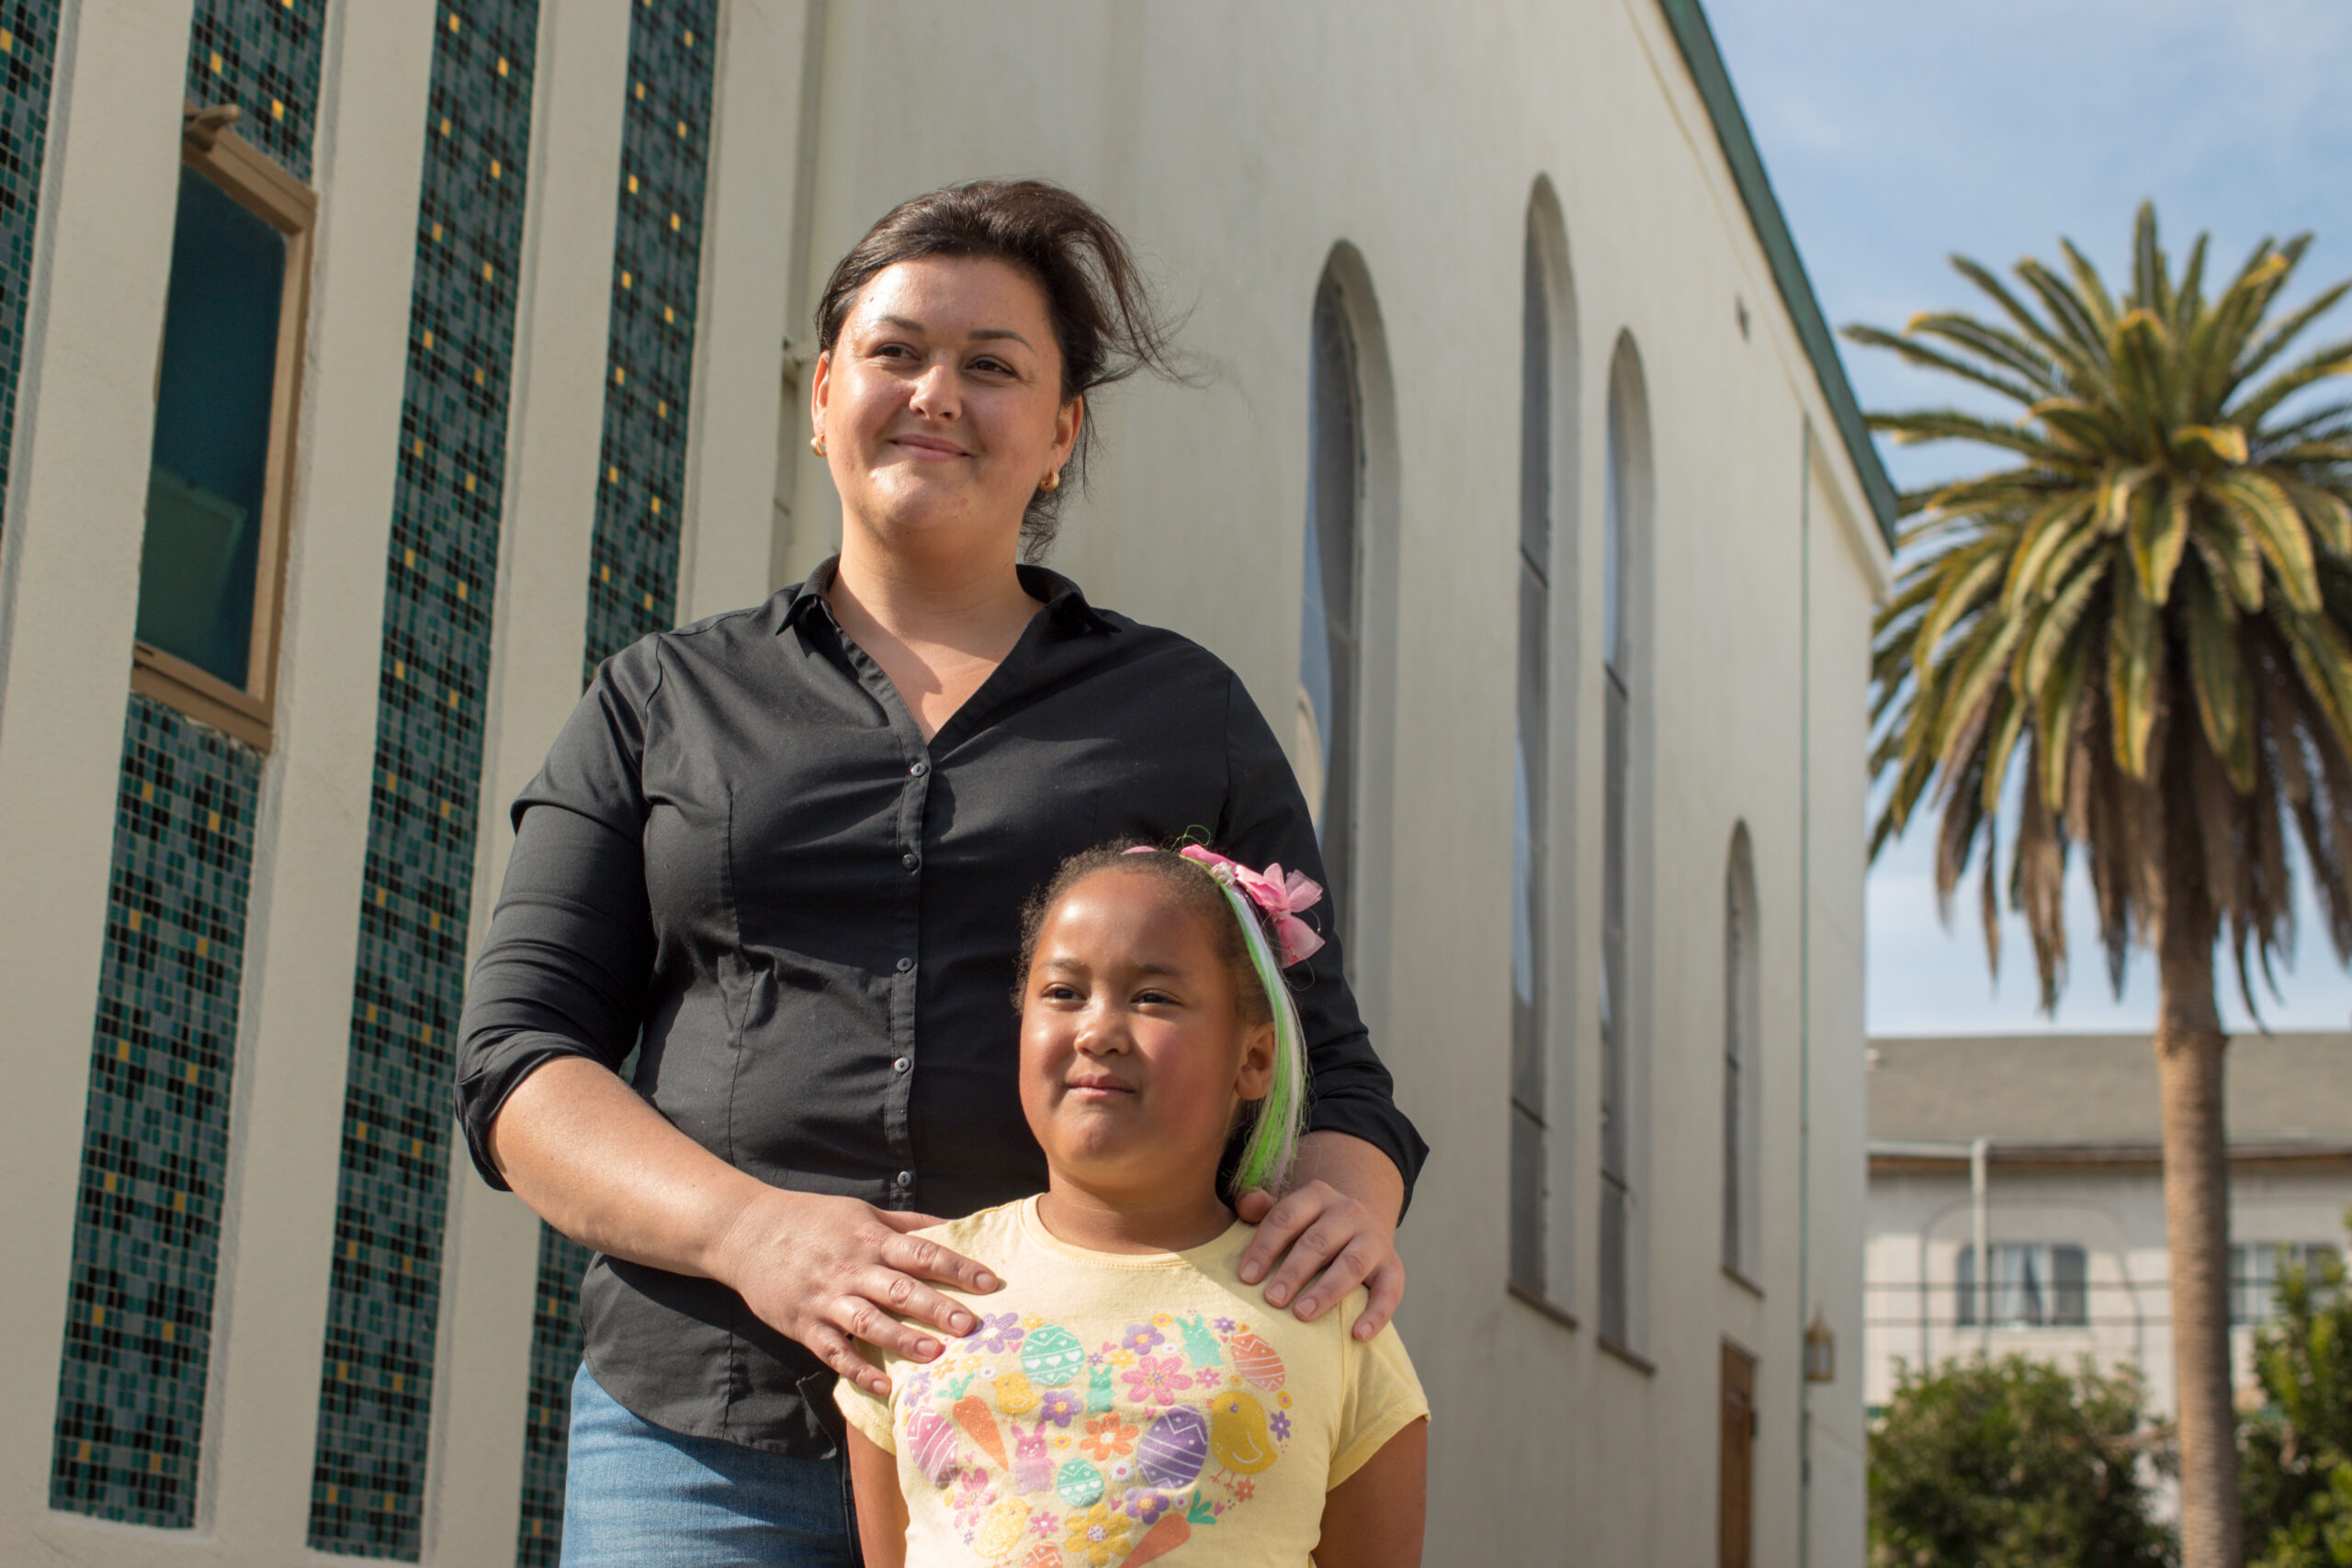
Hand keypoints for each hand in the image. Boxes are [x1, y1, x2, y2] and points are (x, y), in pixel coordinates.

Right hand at [707, 1187, 1002, 1396]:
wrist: (745, 1231)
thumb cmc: (812, 1220)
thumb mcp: (860, 1211)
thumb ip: (907, 1223)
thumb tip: (955, 1226)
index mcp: (870, 1238)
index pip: (922, 1252)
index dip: (958, 1267)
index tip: (991, 1283)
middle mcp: (851, 1268)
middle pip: (900, 1289)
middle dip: (937, 1307)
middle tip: (970, 1325)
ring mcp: (826, 1298)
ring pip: (869, 1322)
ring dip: (902, 1339)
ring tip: (935, 1354)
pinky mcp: (803, 1324)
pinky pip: (834, 1351)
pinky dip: (858, 1370)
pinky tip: (884, 1386)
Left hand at [1233, 1179, 1403, 1339]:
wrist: (1359, 1228)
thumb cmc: (1309, 1227)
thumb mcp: (1287, 1212)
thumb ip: (1260, 1207)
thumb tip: (1247, 1205)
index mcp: (1317, 1196)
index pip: (1287, 1217)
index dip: (1265, 1246)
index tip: (1247, 1277)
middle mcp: (1348, 1212)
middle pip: (1319, 1241)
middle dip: (1294, 1271)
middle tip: (1273, 1299)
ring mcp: (1373, 1239)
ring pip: (1352, 1263)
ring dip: (1326, 1290)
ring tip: (1302, 1314)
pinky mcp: (1392, 1267)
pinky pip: (1389, 1291)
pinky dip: (1376, 1314)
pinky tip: (1358, 1334)